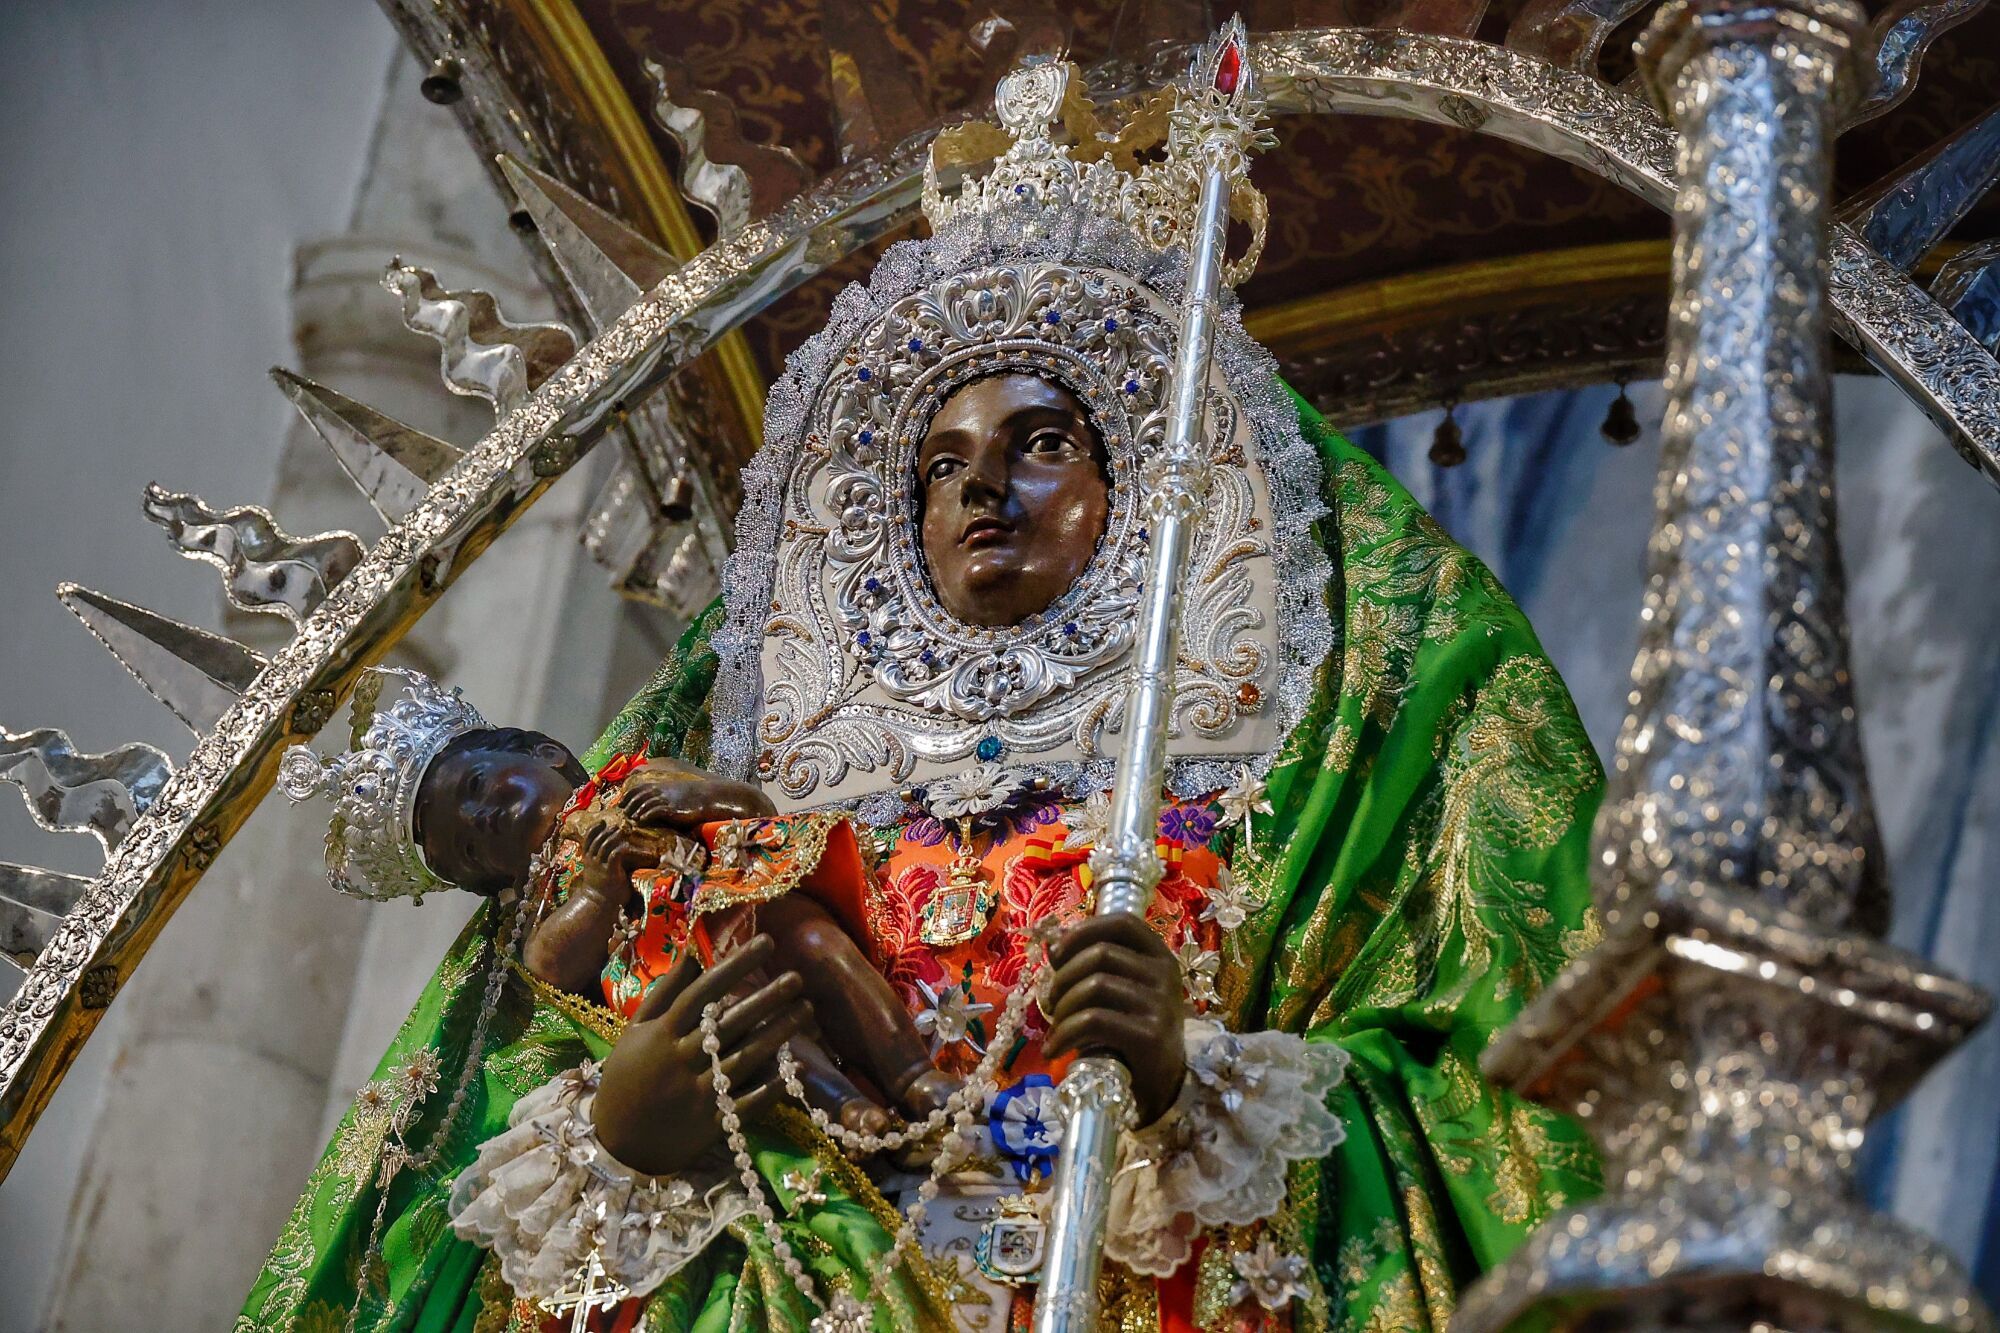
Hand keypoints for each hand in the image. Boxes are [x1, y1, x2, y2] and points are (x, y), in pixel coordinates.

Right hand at [572, 818, 679, 898]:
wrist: (598, 905)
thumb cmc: (601, 888)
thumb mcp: (597, 871)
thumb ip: (601, 860)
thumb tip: (610, 850)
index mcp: (588, 859)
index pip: (588, 839)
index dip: (594, 828)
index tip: (601, 821)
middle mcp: (592, 861)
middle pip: (596, 840)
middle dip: (606, 831)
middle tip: (615, 826)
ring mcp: (600, 867)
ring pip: (605, 845)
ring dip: (613, 837)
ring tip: (621, 832)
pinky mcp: (610, 872)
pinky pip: (614, 855)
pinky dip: (620, 848)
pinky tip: (626, 847)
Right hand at [593, 936, 810, 1174]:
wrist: (615, 1143)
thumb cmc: (625, 1078)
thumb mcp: (634, 1031)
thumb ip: (664, 993)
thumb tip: (692, 954)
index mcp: (662, 1033)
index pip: (704, 992)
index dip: (736, 966)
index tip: (766, 943)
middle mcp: (682, 1059)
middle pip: (730, 1023)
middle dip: (766, 998)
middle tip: (797, 977)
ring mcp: (698, 1093)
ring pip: (745, 1058)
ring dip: (778, 1034)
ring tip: (806, 1010)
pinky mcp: (712, 1125)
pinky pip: (748, 1103)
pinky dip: (773, 1088)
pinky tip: (799, 1070)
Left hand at [620, 761, 773, 830]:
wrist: (711, 797)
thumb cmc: (697, 796)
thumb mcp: (679, 792)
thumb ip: (667, 796)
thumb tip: (660, 805)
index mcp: (662, 785)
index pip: (638, 788)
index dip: (628, 795)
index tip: (621, 803)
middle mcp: (661, 790)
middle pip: (637, 795)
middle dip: (627, 803)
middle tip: (620, 812)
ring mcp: (666, 799)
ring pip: (643, 803)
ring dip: (634, 810)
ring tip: (629, 818)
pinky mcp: (672, 808)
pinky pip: (654, 811)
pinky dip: (645, 815)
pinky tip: (640, 820)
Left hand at [1043, 914, 1186, 1125]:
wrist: (1162, 1084)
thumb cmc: (1133, 1031)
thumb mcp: (1123, 991)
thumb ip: (1098, 967)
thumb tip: (1053, 948)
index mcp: (1159, 956)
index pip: (1122, 923)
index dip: (1083, 931)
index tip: (1055, 954)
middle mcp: (1165, 974)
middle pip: (1100, 954)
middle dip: (1063, 977)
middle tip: (1051, 1002)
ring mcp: (1161, 1004)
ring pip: (1094, 986)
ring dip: (1062, 1008)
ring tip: (1055, 1028)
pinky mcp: (1151, 1036)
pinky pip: (1094, 1021)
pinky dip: (1064, 1034)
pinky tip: (1054, 1049)